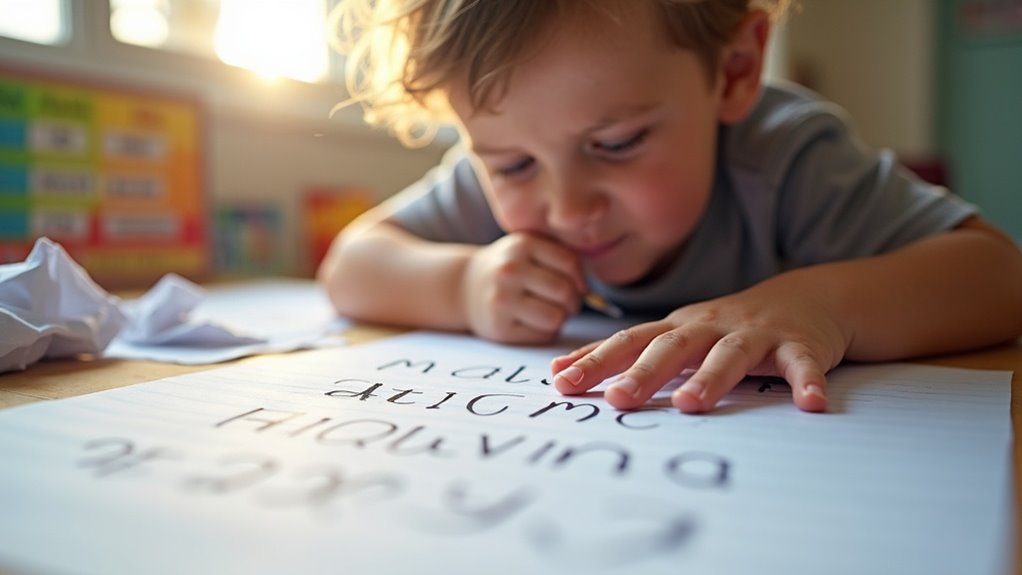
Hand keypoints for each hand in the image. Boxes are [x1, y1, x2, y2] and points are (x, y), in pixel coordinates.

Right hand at [462, 232, 586, 343]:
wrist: (464, 286)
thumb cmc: (509, 267)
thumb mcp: (528, 247)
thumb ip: (559, 255)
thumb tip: (588, 288)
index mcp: (523, 245)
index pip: (570, 263)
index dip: (580, 278)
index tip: (576, 285)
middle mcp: (510, 270)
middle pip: (565, 292)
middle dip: (573, 301)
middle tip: (566, 303)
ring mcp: (502, 300)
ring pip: (556, 317)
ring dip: (561, 318)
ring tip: (552, 311)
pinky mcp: (499, 327)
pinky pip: (542, 334)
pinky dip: (546, 330)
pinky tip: (535, 321)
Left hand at [550, 279, 850, 412]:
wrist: (805, 298)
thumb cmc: (724, 327)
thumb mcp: (672, 336)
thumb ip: (621, 354)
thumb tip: (556, 370)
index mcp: (678, 328)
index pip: (629, 342)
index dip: (596, 360)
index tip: (561, 383)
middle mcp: (712, 326)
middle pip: (673, 347)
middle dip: (644, 373)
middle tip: (618, 399)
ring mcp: (756, 333)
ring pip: (731, 354)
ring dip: (712, 378)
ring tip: (692, 407)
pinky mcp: (800, 344)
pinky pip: (802, 364)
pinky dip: (806, 382)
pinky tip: (811, 405)